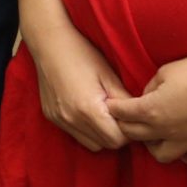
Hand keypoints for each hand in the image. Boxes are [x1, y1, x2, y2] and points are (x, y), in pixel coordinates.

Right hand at [27, 24, 132, 152]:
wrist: (48, 41)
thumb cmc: (81, 53)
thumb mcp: (108, 75)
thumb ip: (124, 101)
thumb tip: (139, 118)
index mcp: (88, 110)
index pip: (117, 139)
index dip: (128, 130)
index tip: (130, 116)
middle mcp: (71, 119)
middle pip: (105, 144)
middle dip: (116, 134)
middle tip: (120, 114)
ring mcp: (59, 119)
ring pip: (90, 144)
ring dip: (101, 134)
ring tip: (104, 113)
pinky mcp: (51, 116)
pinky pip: (75, 133)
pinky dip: (86, 128)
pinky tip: (87, 109)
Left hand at [105, 54, 186, 167]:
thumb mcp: (166, 71)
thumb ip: (150, 86)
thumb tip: (146, 96)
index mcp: (151, 110)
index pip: (122, 114)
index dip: (113, 108)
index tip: (111, 105)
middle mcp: (166, 131)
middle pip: (135, 136)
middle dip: (126, 126)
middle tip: (128, 118)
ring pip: (161, 155)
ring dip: (153, 145)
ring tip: (156, 134)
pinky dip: (184, 155)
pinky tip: (183, 144)